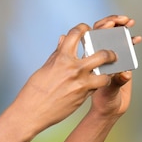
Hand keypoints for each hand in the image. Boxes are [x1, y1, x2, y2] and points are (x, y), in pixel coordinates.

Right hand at [8, 21, 117, 137]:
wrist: (31, 113)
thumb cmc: (34, 92)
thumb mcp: (44, 69)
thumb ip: (57, 53)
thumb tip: (63, 40)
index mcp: (62, 58)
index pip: (77, 33)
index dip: (84, 29)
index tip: (86, 31)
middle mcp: (74, 69)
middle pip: (101, 54)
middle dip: (109, 52)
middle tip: (110, 54)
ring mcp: (81, 84)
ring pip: (105, 74)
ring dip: (107, 72)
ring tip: (106, 72)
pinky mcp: (83, 97)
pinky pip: (97, 87)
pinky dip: (98, 84)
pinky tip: (96, 83)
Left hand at [89, 15, 141, 118]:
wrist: (107, 109)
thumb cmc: (102, 101)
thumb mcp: (108, 92)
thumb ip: (116, 82)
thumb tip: (125, 73)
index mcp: (88, 59)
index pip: (92, 36)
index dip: (101, 27)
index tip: (111, 24)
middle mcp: (97, 55)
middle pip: (102, 32)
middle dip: (113, 22)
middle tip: (124, 20)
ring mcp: (108, 57)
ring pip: (113, 37)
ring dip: (121, 28)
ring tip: (130, 23)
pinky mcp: (118, 61)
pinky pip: (123, 47)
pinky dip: (130, 41)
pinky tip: (137, 39)